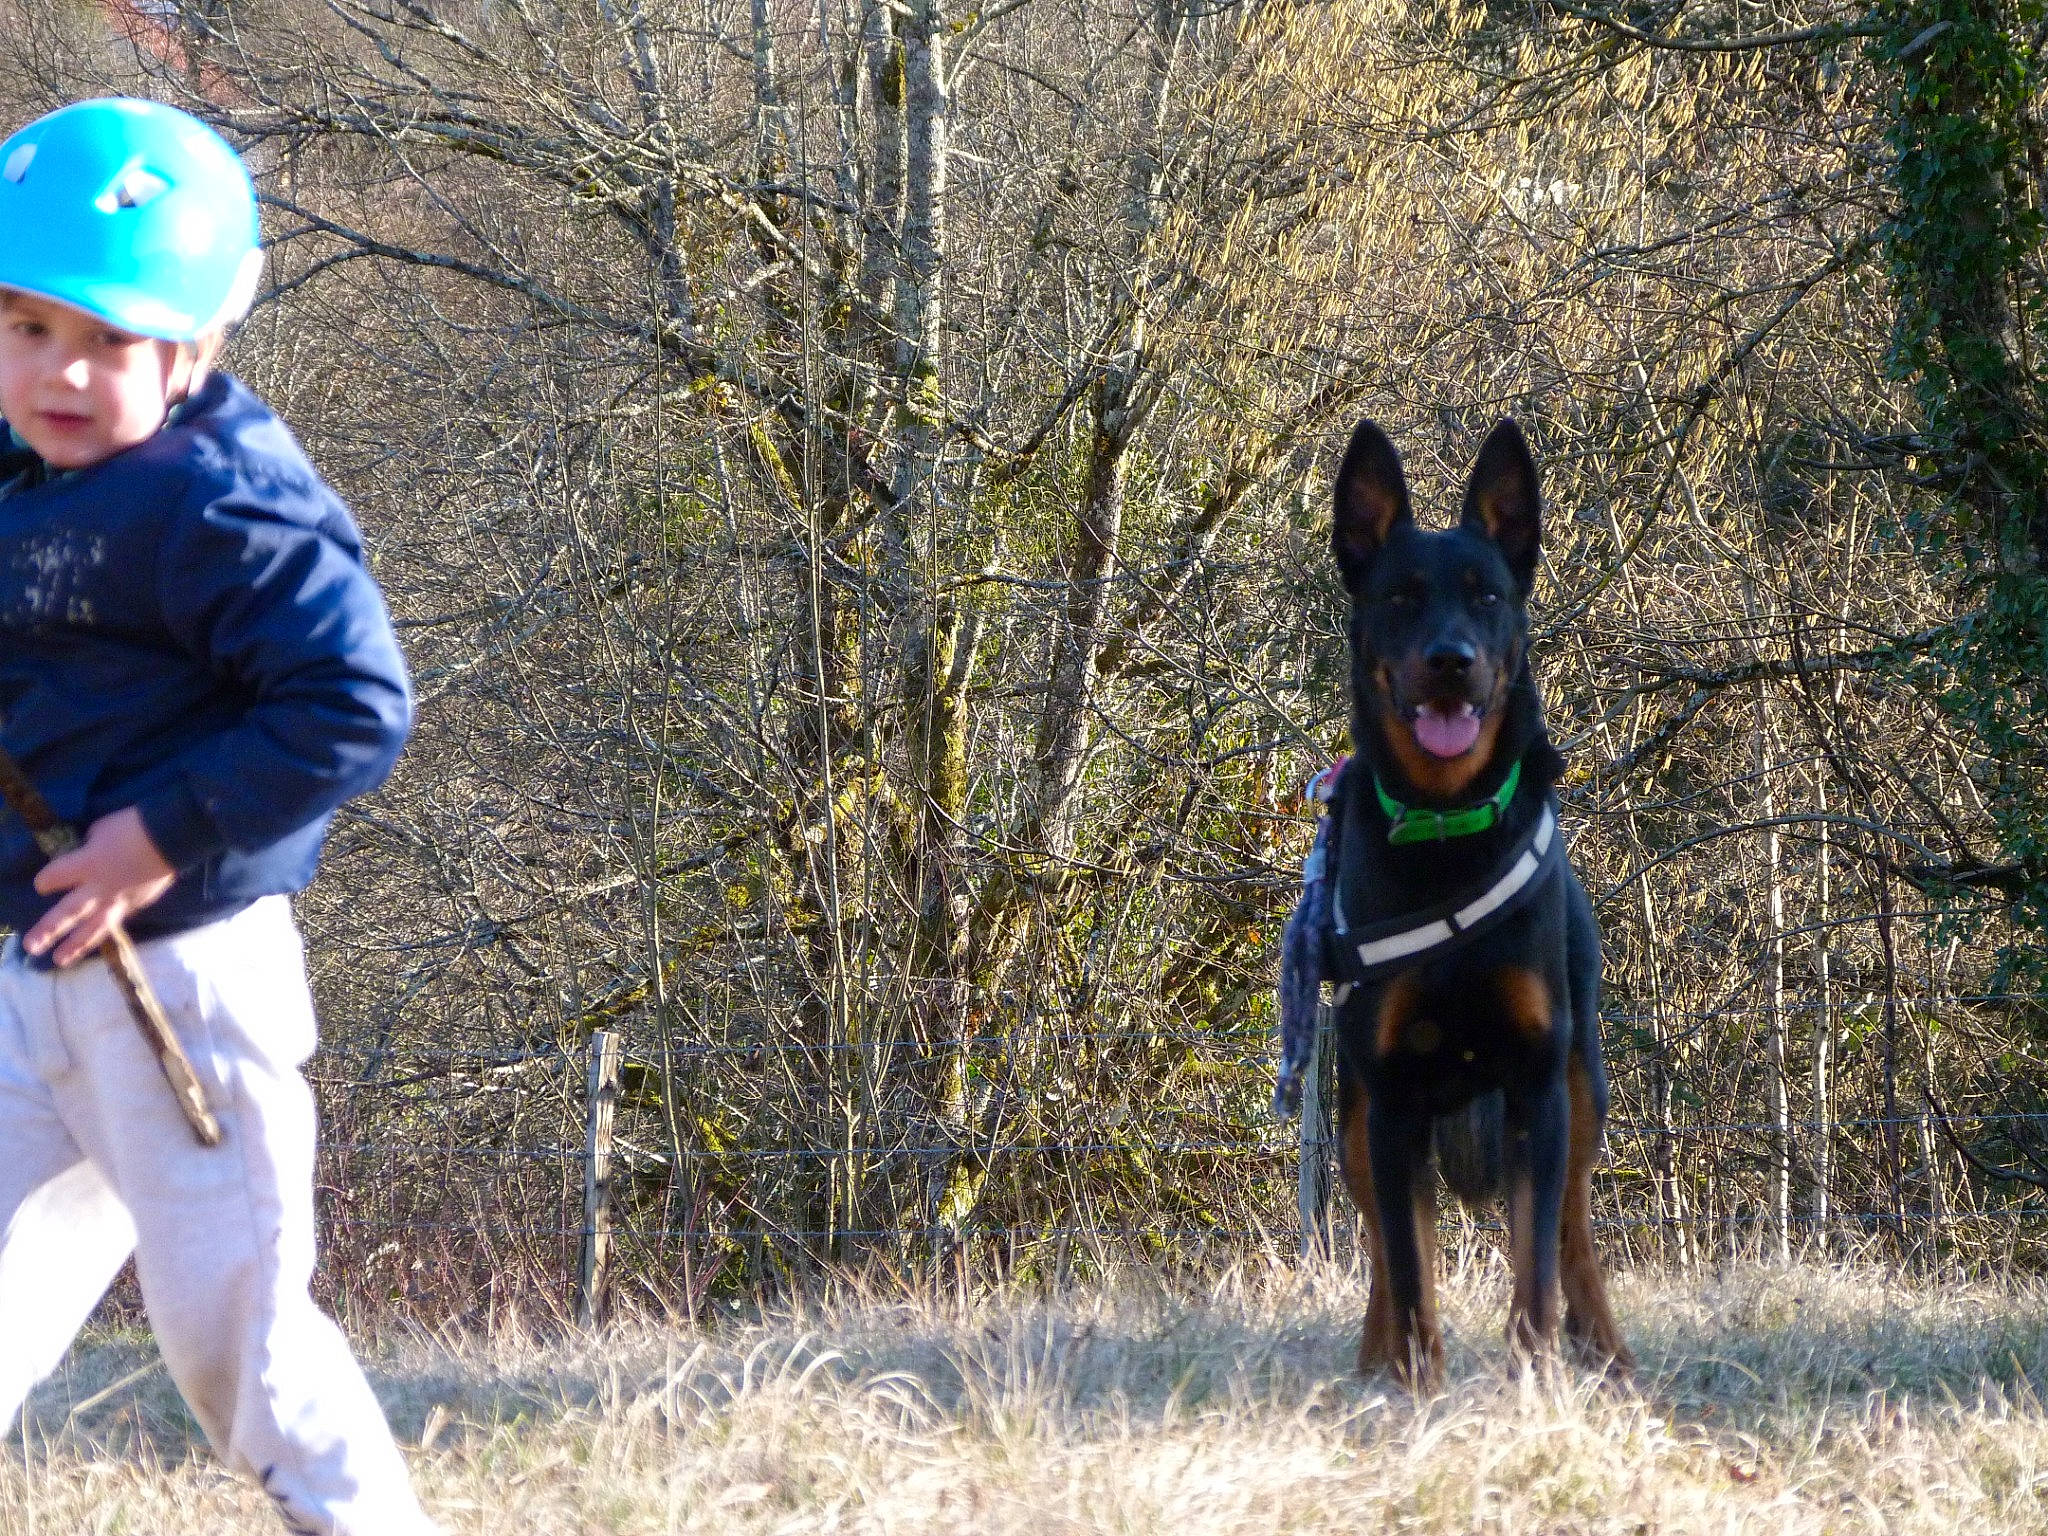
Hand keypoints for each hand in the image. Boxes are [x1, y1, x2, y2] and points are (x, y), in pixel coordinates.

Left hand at [27, 807, 175, 966]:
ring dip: (75, 946)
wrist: (172, 837)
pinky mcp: (137, 904)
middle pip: (67, 913)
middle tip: (31, 947)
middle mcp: (98, 889)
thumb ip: (88, 848)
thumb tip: (86, 856)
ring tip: (59, 960)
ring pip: (93, 928)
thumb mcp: (100, 830)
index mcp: (85, 865)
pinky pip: (118, 920)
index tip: (44, 884)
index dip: (46, 881)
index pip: (53, 878)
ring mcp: (119, 900)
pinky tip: (100, 935)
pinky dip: (106, 929)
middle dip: (47, 930)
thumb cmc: (133, 827)